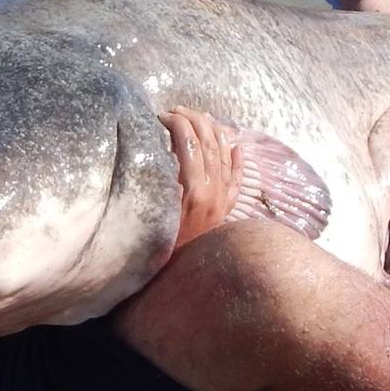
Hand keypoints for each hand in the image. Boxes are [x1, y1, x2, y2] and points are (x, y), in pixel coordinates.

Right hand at [160, 107, 242, 249]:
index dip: (175, 122)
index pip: (187, 142)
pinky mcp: (226, 209)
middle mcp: (213, 191)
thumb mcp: (152, 212)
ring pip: (224, 154)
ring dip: (213, 130)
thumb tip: (158, 148)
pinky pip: (236, 179)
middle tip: (177, 110)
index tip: (161, 115)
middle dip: (193, 119)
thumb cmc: (157, 245)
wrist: (181, 280)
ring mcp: (222, 199)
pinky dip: (237, 159)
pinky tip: (235, 144)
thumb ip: (158, 181)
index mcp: (192, 190)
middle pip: (208, 142)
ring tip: (200, 116)